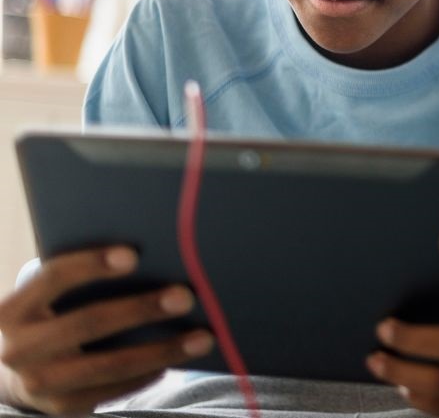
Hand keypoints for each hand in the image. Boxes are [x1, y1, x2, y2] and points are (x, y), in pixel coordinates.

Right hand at [0, 246, 213, 414]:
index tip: (134, 255)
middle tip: (186, 296)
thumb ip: (80, 279)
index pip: (53, 277)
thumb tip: (151, 254)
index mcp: (16, 307)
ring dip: (162, 350)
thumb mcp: (49, 296)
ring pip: (110, 365)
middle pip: (89, 322)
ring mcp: (39, 383)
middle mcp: (19, 348)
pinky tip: (174, 359)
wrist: (19, 371)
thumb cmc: (52, 313)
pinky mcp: (62, 408)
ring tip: (202, 338)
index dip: (92, 264)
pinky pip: (114, 390)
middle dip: (142, 308)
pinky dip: (148, 373)